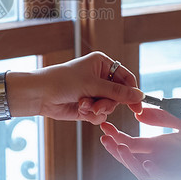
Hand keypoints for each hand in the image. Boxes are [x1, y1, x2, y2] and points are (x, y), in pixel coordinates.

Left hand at [0, 52, 143, 124]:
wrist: (41, 94)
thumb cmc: (63, 81)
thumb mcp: (93, 84)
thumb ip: (117, 92)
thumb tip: (139, 95)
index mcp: (103, 64)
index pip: (126, 78)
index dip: (133, 92)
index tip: (137, 107)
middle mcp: (100, 77)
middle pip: (119, 95)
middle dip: (109, 103)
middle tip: (98, 107)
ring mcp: (94, 93)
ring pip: (110, 107)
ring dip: (98, 109)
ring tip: (85, 107)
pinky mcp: (88, 106)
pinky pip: (100, 115)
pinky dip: (91, 115)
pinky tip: (80, 110)